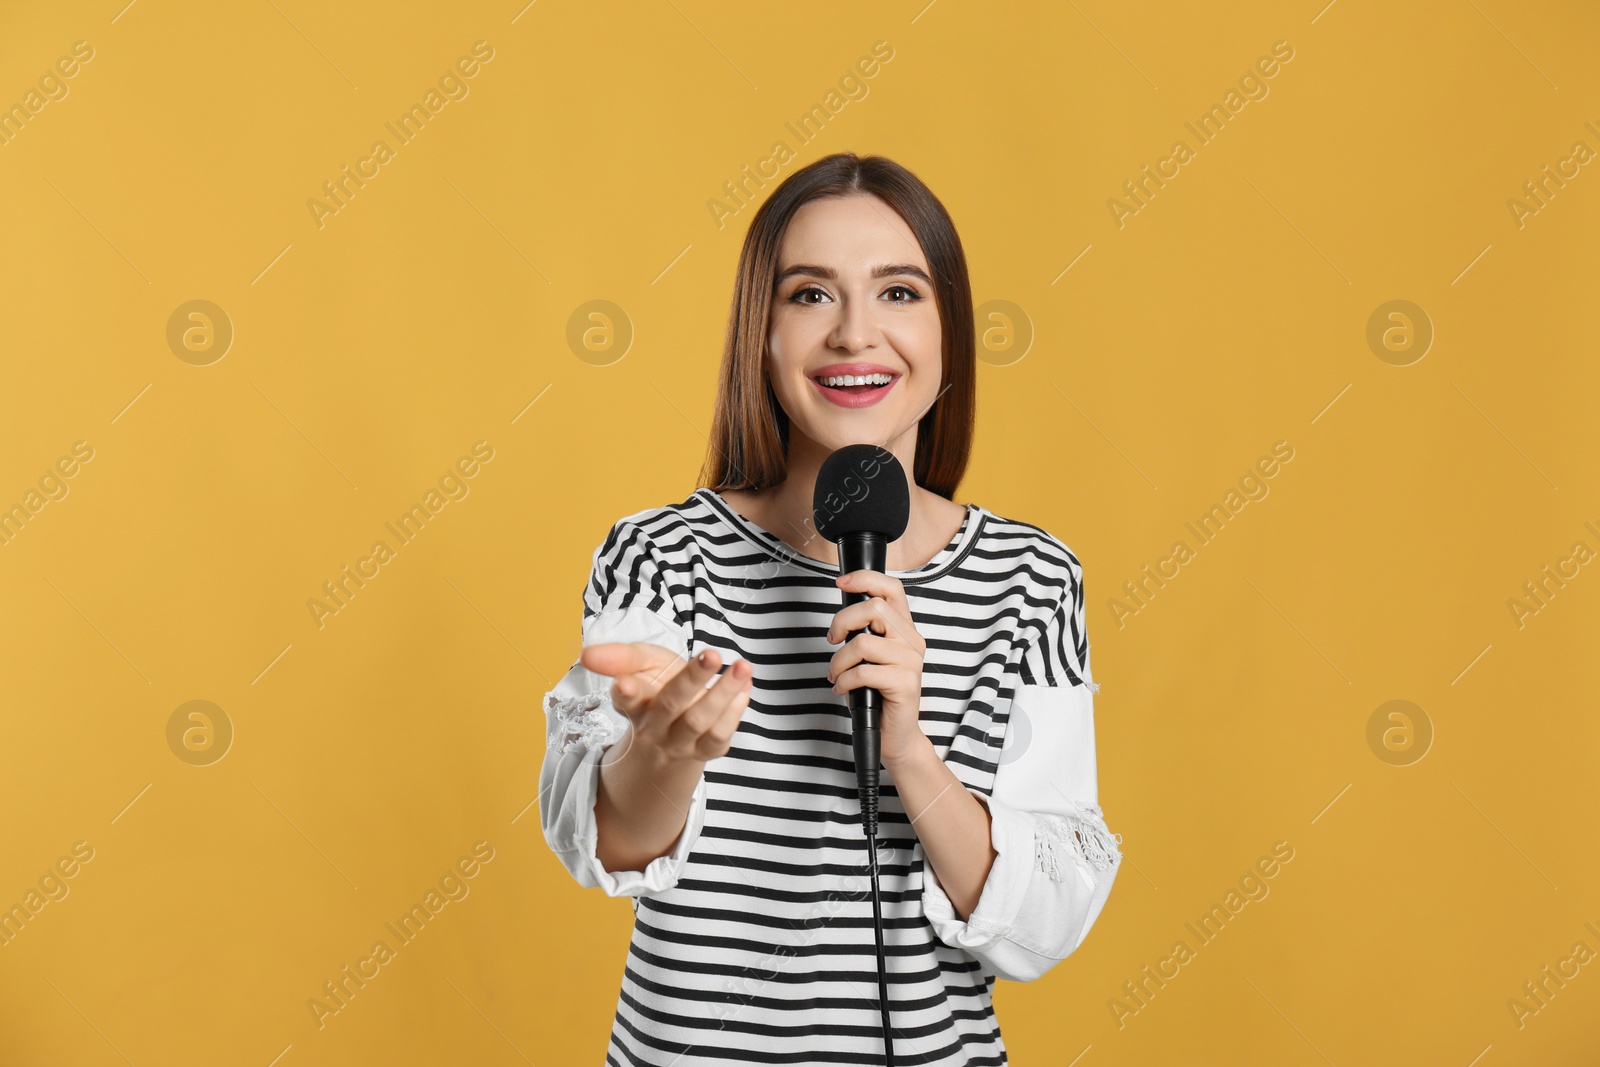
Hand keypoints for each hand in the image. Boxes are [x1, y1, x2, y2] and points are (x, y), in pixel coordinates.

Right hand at [580, 642, 752, 762]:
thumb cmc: (655, 686)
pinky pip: (718, 737)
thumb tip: (587, 654)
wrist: (670, 734)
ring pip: (700, 721)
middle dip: (691, 680)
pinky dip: (734, 713)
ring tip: (743, 667)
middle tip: (711, 654)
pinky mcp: (704, 750)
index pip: (627, 698)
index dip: (626, 692)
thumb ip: (620, 657)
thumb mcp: (638, 665)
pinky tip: (744, 688)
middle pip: (670, 704)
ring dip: (723, 694)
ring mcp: (680, 742)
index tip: (625, 683)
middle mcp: (654, 726)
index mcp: (634, 703)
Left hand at [825, 571, 928, 766]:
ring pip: (863, 643)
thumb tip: (842, 619)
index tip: (841, 583)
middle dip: (842, 621)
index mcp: (904, 629)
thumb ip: (863, 633)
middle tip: (832, 640)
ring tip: (836, 675)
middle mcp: (912, 641)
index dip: (866, 579)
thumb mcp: (868, 657)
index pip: (892, 589)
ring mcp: (911, 662)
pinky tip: (843, 689)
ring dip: (839, 661)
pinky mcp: (905, 683)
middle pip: (874, 608)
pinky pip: (863, 672)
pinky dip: (845, 680)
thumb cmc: (877, 695)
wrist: (895, 736)